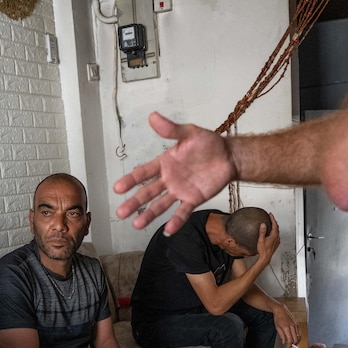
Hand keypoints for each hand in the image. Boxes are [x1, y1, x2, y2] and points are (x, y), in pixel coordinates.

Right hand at [114, 112, 234, 234]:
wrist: (229, 156)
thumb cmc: (208, 143)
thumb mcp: (189, 132)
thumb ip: (171, 129)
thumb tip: (153, 117)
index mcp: (164, 163)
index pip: (143, 173)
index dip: (130, 180)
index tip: (117, 188)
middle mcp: (168, 179)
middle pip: (147, 193)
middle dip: (134, 202)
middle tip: (120, 212)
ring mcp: (180, 191)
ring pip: (160, 204)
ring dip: (149, 214)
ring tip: (136, 224)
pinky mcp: (193, 199)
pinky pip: (183, 211)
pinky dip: (176, 221)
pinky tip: (168, 230)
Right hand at [256, 213, 280, 261]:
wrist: (265, 257)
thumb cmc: (263, 250)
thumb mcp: (261, 240)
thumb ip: (262, 231)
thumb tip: (263, 224)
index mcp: (274, 235)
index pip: (274, 224)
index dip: (272, 218)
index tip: (270, 214)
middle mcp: (277, 238)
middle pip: (277, 227)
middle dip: (274, 221)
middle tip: (270, 217)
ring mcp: (277, 241)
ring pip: (277, 231)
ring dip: (274, 226)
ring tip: (271, 224)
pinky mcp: (276, 244)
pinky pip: (276, 235)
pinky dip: (274, 231)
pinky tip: (271, 233)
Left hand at [271, 305, 300, 347]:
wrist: (281, 310)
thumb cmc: (278, 318)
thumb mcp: (277, 327)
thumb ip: (281, 335)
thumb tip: (284, 342)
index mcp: (286, 328)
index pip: (290, 340)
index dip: (289, 345)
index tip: (287, 347)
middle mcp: (292, 327)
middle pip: (295, 339)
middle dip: (293, 344)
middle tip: (289, 345)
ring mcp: (295, 325)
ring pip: (298, 336)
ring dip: (296, 341)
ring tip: (292, 342)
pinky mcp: (297, 324)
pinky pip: (299, 332)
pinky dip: (298, 336)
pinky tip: (295, 338)